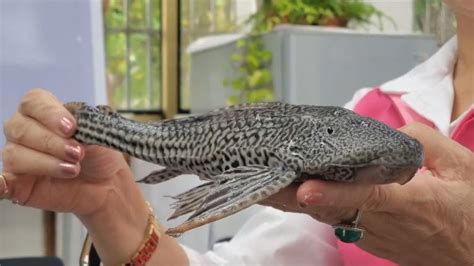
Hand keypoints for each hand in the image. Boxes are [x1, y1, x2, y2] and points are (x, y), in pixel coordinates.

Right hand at [1, 89, 152, 263]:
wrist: (106, 181)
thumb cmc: (99, 152)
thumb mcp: (97, 134)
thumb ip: (83, 127)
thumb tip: (69, 132)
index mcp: (43, 111)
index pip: (33, 102)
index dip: (50, 114)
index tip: (72, 128)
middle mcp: (24, 130)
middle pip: (21, 128)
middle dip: (52, 142)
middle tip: (78, 153)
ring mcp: (17, 156)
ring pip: (15, 155)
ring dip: (46, 163)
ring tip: (73, 170)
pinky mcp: (16, 183)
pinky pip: (0, 182)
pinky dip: (0, 183)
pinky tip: (5, 186)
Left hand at [262, 124, 473, 264]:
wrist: (473, 252)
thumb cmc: (470, 209)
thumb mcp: (461, 166)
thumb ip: (421, 143)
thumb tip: (381, 136)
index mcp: (411, 202)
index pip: (367, 196)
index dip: (334, 193)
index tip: (306, 189)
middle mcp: (386, 223)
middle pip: (332, 207)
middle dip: (294, 194)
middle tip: (262, 174)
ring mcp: (374, 236)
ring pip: (328, 216)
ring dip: (297, 200)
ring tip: (266, 178)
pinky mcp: (369, 241)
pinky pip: (336, 221)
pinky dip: (315, 206)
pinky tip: (294, 190)